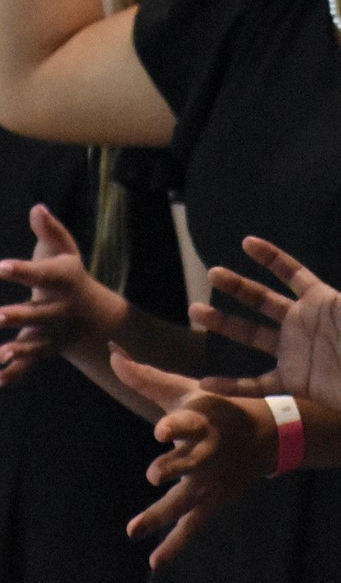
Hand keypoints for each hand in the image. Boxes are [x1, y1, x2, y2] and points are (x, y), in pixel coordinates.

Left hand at [0, 204, 124, 382]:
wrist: (90, 315)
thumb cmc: (68, 274)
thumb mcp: (64, 250)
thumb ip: (50, 231)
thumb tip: (36, 208)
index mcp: (63, 281)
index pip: (43, 275)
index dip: (22, 271)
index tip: (0, 267)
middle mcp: (59, 310)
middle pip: (38, 314)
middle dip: (18, 316)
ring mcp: (52, 334)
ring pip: (34, 343)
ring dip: (17, 349)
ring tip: (0, 353)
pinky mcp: (42, 351)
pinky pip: (28, 365)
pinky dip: (13, 374)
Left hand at [109, 348, 274, 569]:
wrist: (267, 434)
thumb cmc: (216, 407)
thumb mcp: (187, 389)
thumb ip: (145, 376)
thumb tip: (112, 352)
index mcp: (203, 420)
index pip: (189, 422)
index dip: (175, 426)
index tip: (161, 431)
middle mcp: (207, 451)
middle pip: (188, 462)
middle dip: (172, 467)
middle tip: (155, 473)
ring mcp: (209, 480)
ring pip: (184, 499)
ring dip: (161, 513)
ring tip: (134, 529)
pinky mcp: (212, 502)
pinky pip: (192, 526)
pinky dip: (174, 545)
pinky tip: (155, 562)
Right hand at [191, 223, 340, 428]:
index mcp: (322, 300)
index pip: (290, 272)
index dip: (270, 257)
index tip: (247, 241)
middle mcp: (304, 323)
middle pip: (262, 300)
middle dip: (237, 287)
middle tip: (211, 273)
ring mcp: (296, 353)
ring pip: (251, 335)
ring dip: (225, 325)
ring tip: (196, 312)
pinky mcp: (295, 382)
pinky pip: (257, 383)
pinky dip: (232, 385)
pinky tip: (206, 382)